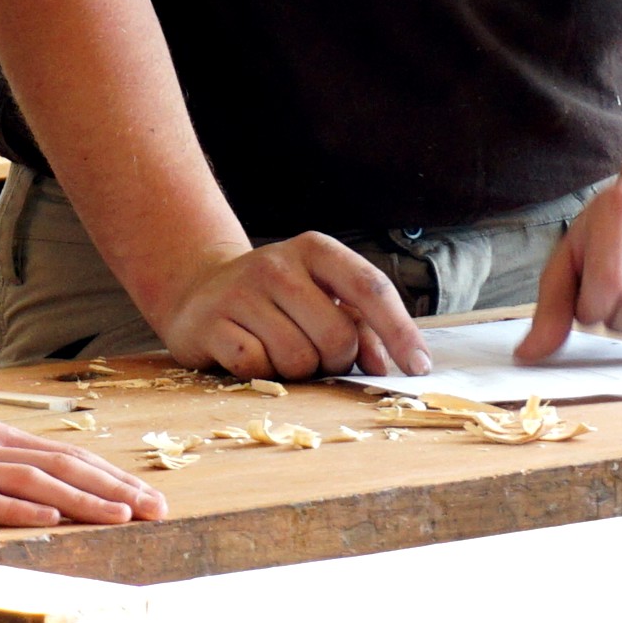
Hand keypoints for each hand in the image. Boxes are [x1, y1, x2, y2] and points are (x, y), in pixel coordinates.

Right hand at [0, 408, 166, 527]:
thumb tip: (44, 488)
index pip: (63, 456)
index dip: (109, 475)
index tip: (147, 496)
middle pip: (60, 466)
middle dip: (113, 488)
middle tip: (155, 510)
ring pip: (30, 482)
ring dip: (80, 499)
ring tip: (119, 516)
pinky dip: (17, 510)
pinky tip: (46, 520)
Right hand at [156, 235, 430, 379]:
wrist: (201, 290)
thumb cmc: (279, 301)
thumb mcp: (321, 297)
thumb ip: (360, 327)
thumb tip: (384, 365)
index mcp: (316, 250)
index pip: (370, 287)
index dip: (399, 330)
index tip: (419, 366)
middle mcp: (278, 263)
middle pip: (337, 337)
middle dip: (336, 361)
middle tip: (317, 355)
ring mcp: (240, 290)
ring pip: (298, 360)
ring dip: (296, 371)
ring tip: (279, 351)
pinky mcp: (210, 321)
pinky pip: (256, 367)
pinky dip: (260, 372)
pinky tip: (249, 353)